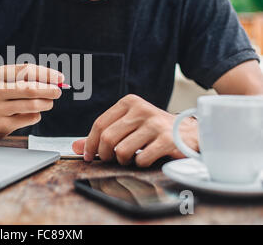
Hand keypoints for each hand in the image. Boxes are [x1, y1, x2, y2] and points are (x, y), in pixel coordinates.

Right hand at [0, 64, 63, 139]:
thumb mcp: (6, 81)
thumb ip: (29, 78)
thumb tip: (56, 80)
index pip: (26, 71)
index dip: (46, 74)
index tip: (60, 77)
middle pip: (29, 89)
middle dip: (49, 90)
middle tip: (58, 91)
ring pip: (32, 105)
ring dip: (46, 103)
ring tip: (48, 103)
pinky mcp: (2, 125)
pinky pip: (29, 118)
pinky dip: (36, 115)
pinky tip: (30, 114)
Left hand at [72, 94, 198, 166]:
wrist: (190, 134)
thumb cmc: (154, 131)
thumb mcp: (128, 127)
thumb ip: (102, 135)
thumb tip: (76, 146)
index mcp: (129, 102)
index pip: (99, 124)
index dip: (90, 143)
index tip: (89, 155)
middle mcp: (141, 109)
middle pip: (108, 138)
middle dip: (105, 154)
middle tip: (110, 160)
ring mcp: (155, 124)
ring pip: (122, 150)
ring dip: (123, 160)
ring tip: (130, 158)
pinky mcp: (167, 139)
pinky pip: (141, 158)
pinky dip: (140, 164)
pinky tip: (146, 158)